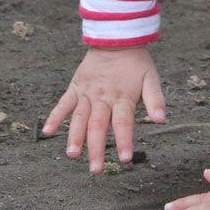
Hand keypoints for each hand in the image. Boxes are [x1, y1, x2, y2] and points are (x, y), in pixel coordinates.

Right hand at [42, 46, 166, 173]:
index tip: (124, 160)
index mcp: (122, 98)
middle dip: (96, 149)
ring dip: (75, 137)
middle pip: (99, 126)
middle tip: (95, 170)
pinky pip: (63, 103)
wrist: (116, 39)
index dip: (124, 141)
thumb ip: (155, 100)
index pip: (123, 123)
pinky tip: (47, 132)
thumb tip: (162, 120)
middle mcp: (103, 98)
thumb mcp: (151, 78)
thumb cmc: (136, 63)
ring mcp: (87, 93)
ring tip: (72, 155)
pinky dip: (55, 117)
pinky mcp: (75, 87)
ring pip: (79, 118)